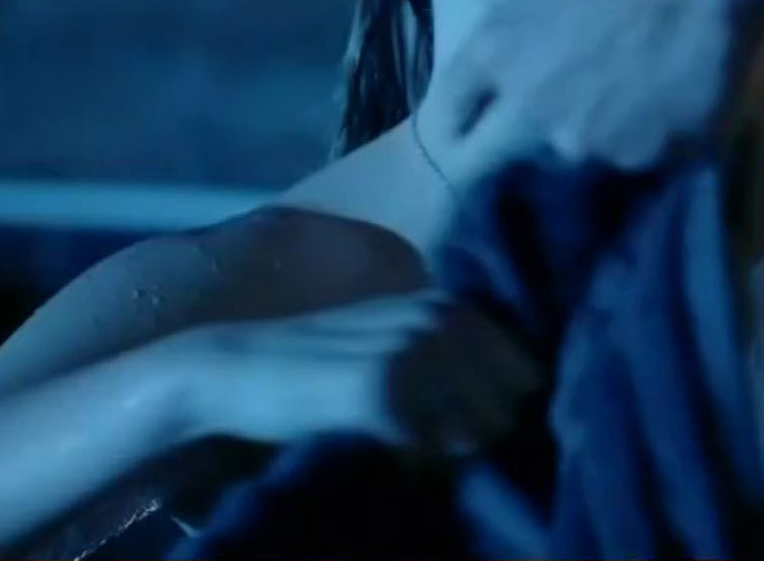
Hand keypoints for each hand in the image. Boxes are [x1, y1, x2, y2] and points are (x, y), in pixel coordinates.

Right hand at [180, 292, 542, 456]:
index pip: (526, 371)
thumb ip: (450, 359)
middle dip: (481, 432)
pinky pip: (430, 447)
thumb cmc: (317, 362)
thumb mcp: (392, 338)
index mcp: (446, 304)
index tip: (466, 423)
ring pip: (477, 429)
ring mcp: (412, 351)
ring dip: (449, 448)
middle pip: (509, 406)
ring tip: (407, 438)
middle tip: (432, 438)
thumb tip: (514, 406)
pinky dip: (414, 459)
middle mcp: (437, 319)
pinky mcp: (382, 390)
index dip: (504, 406)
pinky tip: (382, 443)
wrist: (236, 368)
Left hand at [425, 0, 763, 173]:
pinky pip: (626, 156)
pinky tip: (659, 106)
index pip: (447, 115)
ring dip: (582, 136)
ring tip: (619, 101)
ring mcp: (580, 141)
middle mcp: (524, 111)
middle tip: (538, 127)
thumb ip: (509, 47)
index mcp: (493, 56)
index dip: (457, 123)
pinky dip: (636, 139)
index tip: (466, 129)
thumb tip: (505, 83)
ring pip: (568, 154)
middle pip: (488, 156)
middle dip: (503, 146)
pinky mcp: (634, 159)